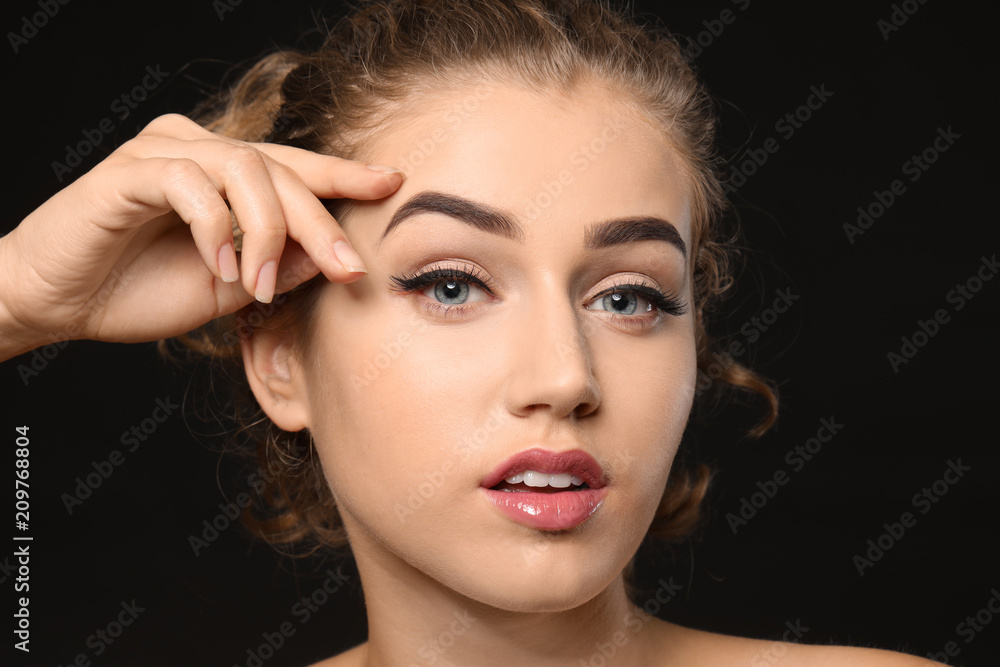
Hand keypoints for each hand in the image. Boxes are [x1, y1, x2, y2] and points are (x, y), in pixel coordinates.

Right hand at [0, 114, 403, 360]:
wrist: (58, 303)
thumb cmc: (139, 291)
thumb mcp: (229, 288)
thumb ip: (278, 265)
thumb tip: (329, 256)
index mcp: (223, 174)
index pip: (294, 166)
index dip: (344, 175)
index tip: (392, 183)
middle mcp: (198, 150)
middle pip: (281, 168)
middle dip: (321, 221)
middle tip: (346, 268)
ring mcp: (163, 153)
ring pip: (245, 166)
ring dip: (266, 232)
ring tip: (259, 285)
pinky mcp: (129, 170)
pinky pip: (191, 183)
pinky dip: (216, 228)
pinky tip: (221, 267)